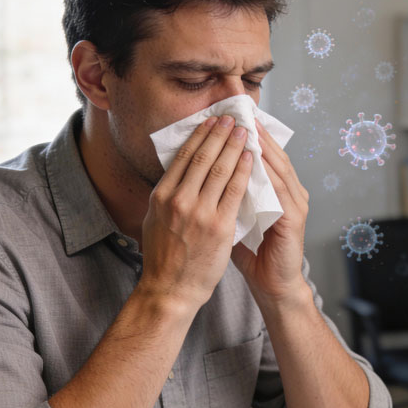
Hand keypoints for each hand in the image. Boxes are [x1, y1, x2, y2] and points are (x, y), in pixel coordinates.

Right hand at [138, 115, 253, 312]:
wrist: (171, 290)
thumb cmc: (164, 258)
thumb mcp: (155, 219)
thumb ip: (167, 196)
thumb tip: (177, 173)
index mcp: (161, 196)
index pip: (183, 157)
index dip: (200, 136)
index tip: (211, 122)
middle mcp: (178, 200)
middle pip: (203, 157)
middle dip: (219, 134)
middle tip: (232, 118)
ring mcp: (199, 213)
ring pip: (220, 170)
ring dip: (234, 146)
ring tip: (245, 131)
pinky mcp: (219, 227)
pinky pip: (235, 191)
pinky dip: (244, 171)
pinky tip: (251, 158)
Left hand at [230, 120, 309, 306]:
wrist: (271, 285)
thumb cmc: (252, 254)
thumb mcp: (235, 217)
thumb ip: (227, 195)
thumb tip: (200, 172)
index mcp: (276, 190)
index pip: (262, 154)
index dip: (246, 135)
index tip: (228, 115)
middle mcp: (290, 192)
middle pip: (273, 153)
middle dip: (255, 132)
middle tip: (237, 110)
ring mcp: (295, 203)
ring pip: (278, 166)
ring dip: (262, 146)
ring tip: (245, 127)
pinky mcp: (294, 218)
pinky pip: (279, 189)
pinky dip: (267, 173)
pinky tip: (253, 159)